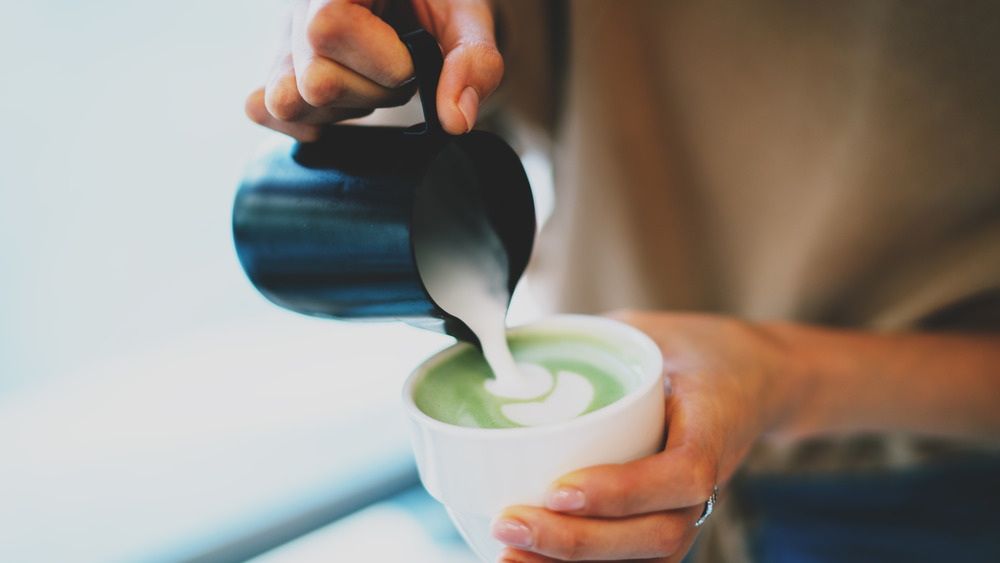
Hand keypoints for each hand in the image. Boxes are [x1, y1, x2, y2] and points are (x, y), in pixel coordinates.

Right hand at [245, 0, 502, 140]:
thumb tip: (454, 119)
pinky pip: (261, 109)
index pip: (329, 30)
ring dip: (345, 108)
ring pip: (286, 101)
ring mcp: (279, 37)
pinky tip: (344, 103)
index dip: (387, 62)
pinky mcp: (270, 68)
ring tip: (369, 79)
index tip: (413, 52)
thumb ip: (474, 60)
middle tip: (398, 70)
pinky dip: (309, 122)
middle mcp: (298, 3)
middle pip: (313, 80)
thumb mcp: (468, 15)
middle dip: (374, 91)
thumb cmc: (435, 0)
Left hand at [490, 310, 802, 561]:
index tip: (559, 489)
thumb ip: (592, 336)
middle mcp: (710, 479)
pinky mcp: (670, 520)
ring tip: (508, 554)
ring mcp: (692, 507)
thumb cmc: (692, 350)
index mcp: (713, 423)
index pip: (683, 473)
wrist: (751, 377)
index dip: (623, 490)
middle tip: (509, 522)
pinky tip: (532, 562)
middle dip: (578, 541)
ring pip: (646, 557)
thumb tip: (509, 343)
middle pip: (658, 534)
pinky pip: (637, 559)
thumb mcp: (649, 328)